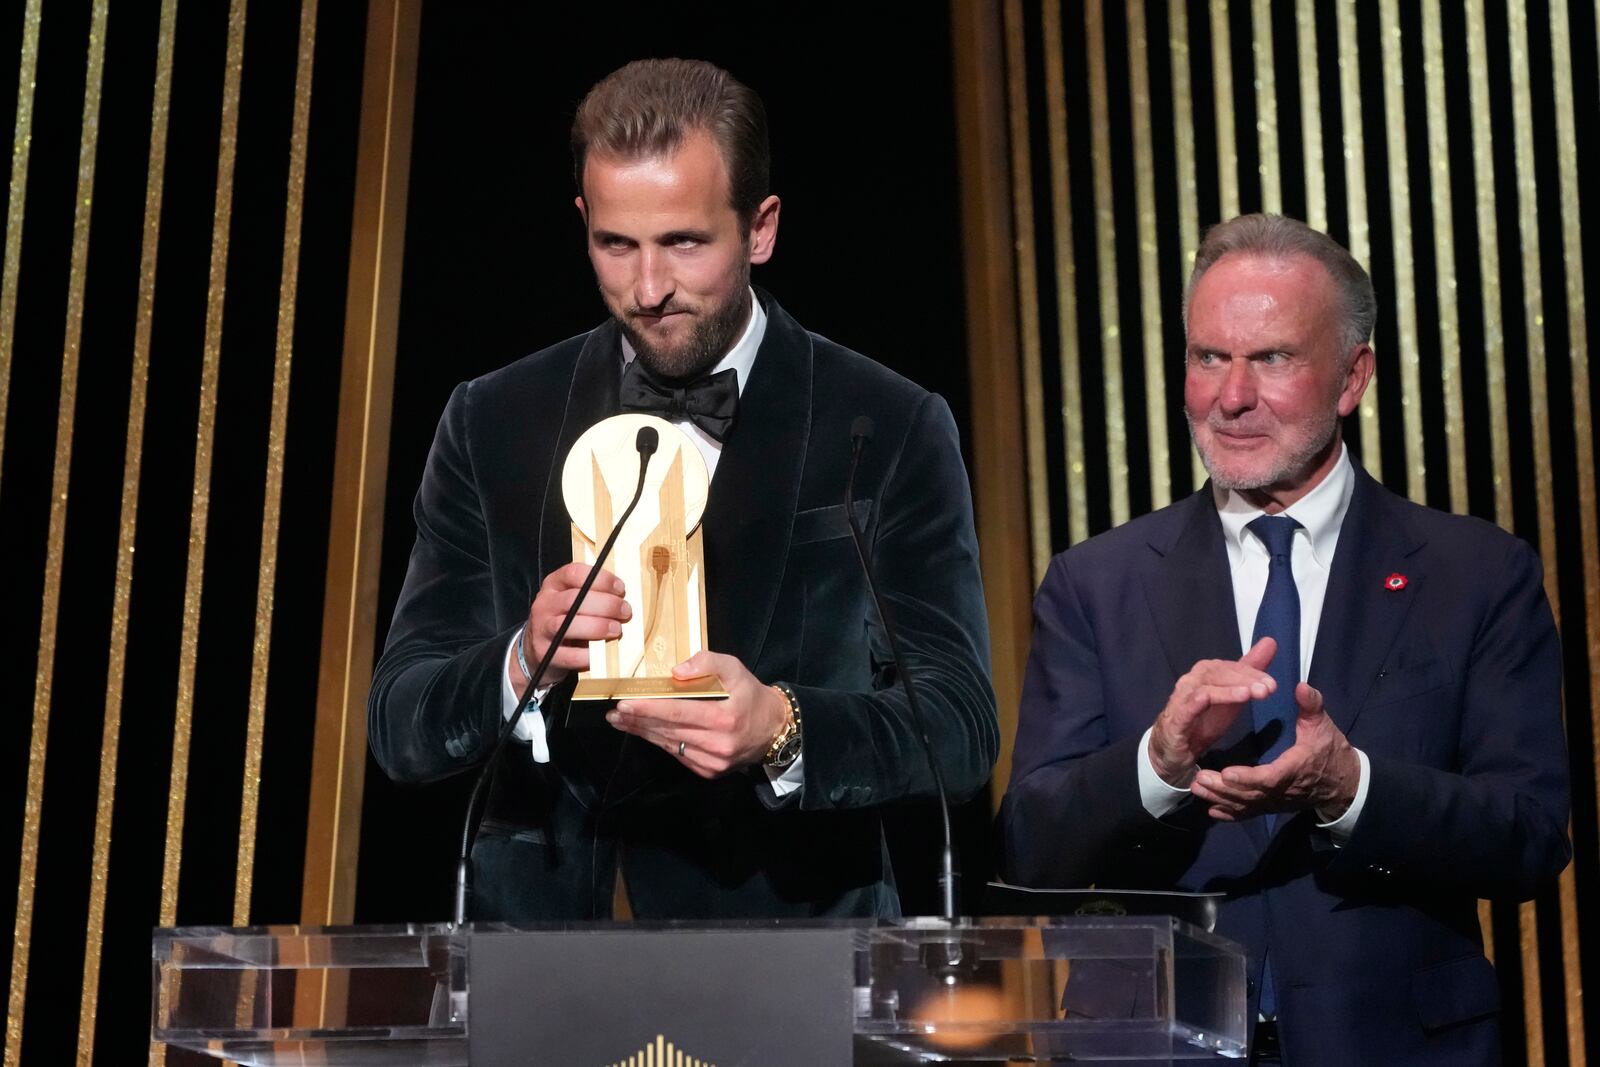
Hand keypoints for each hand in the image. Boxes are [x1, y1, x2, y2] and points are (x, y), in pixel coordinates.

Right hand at [513, 562, 630, 686]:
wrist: (541, 651)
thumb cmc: (567, 620)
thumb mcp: (575, 601)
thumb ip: (594, 594)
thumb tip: (625, 598)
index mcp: (554, 584)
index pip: (573, 573)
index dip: (600, 579)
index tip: (620, 588)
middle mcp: (545, 604)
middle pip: (573, 599)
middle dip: (605, 604)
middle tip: (625, 611)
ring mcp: (542, 629)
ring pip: (567, 625)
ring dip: (598, 627)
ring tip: (616, 630)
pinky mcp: (546, 654)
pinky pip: (569, 655)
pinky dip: (589, 655)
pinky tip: (603, 653)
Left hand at [604, 651, 790, 778]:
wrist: (774, 729)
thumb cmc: (751, 695)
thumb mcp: (736, 668)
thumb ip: (708, 663)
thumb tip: (676, 671)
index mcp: (725, 718)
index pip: (678, 712)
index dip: (649, 708)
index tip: (624, 703)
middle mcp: (718, 744)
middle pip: (669, 731)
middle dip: (638, 721)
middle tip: (614, 712)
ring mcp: (713, 762)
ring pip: (670, 745)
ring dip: (643, 733)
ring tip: (622, 721)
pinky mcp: (710, 771)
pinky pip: (679, 756)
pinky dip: (661, 742)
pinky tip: (645, 732)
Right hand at [1148, 638, 1277, 784]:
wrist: (1173, 749)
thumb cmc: (1203, 720)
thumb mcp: (1232, 696)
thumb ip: (1249, 671)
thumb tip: (1270, 642)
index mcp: (1205, 673)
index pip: (1230, 666)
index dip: (1251, 672)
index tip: (1272, 683)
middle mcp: (1192, 681)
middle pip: (1218, 673)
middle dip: (1245, 679)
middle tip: (1268, 688)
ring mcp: (1182, 698)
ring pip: (1206, 687)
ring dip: (1229, 690)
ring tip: (1251, 694)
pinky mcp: (1176, 719)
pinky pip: (1189, 706)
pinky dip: (1203, 700)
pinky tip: (1215, 699)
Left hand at [1188, 682, 1360, 820]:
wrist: (1343, 784)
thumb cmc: (1330, 751)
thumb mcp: (1323, 725)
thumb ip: (1312, 705)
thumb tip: (1300, 686)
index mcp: (1293, 770)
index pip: (1268, 778)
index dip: (1247, 778)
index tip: (1227, 773)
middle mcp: (1281, 791)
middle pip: (1250, 795)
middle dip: (1223, 789)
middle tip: (1199, 778)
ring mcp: (1275, 801)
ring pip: (1245, 805)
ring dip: (1220, 799)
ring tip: (1196, 787)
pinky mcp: (1271, 805)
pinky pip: (1249, 813)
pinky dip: (1230, 814)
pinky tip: (1211, 811)